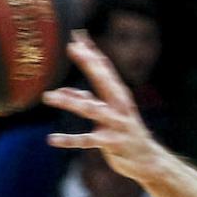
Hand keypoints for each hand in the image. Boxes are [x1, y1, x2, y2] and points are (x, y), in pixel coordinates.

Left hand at [43, 31, 168, 182]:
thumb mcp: (109, 113)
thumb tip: (64, 90)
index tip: (77, 35)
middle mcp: (120, 106)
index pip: (105, 68)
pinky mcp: (111, 143)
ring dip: (70, 102)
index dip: (91, 52)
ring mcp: (116, 124)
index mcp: (119, 96)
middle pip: (103, 81)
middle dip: (89, 64)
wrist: (148, 160)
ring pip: (91, 109)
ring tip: (48, 97)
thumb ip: (87, 100)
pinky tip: (52, 140)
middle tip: (73, 48)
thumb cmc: (125, 133)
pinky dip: (70, 140)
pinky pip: (87, 141)